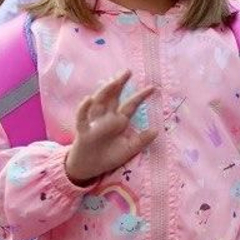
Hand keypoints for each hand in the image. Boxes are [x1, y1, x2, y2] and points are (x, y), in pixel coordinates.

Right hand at [64, 71, 158, 186]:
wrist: (90, 168)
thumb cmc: (109, 156)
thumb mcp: (129, 149)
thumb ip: (142, 140)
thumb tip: (157, 130)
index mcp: (119, 121)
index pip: (131, 105)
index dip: (141, 96)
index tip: (153, 87)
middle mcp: (107, 118)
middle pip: (113, 97)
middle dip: (119, 84)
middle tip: (128, 71)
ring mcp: (94, 122)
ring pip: (98, 103)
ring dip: (105, 92)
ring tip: (113, 81)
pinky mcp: (83, 131)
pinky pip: (82, 118)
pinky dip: (84, 108)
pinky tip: (89, 99)